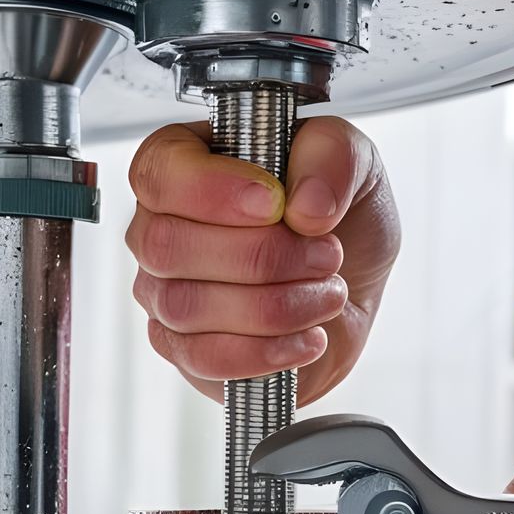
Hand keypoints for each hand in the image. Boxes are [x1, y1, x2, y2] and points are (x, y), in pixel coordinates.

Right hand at [126, 116, 399, 403]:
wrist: (352, 289)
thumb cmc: (339, 219)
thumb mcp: (355, 163)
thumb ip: (333, 155)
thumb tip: (305, 204)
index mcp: (185, 165)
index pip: (158, 173)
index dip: (210, 190)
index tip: (274, 203)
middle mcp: (160, 229)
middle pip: (167, 246)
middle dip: (260, 256)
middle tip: (326, 254)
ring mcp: (164, 294)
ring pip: (187, 306)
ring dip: (277, 305)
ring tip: (330, 293)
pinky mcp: (184, 351)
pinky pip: (205, 358)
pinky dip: (267, 351)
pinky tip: (309, 337)